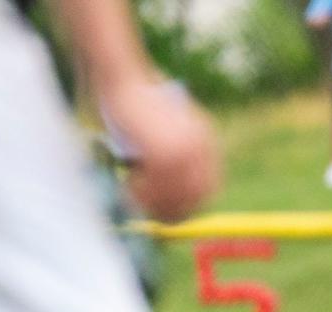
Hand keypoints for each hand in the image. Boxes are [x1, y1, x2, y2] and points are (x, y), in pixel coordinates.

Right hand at [102, 80, 219, 222]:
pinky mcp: (166, 151)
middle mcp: (202, 146)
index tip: (171, 215)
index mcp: (207, 140)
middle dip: (172, 211)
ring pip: (174, 195)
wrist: (122, 77)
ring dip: (152, 202)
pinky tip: (127, 188)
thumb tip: (168, 194)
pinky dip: (140, 193)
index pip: (209, 187)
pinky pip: (156, 187)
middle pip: (194, 197)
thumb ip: (170, 158)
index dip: (190, 206)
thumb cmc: (134, 102)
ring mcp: (186, 149)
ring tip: (132, 197)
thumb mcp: (162, 130)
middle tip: (149, 215)